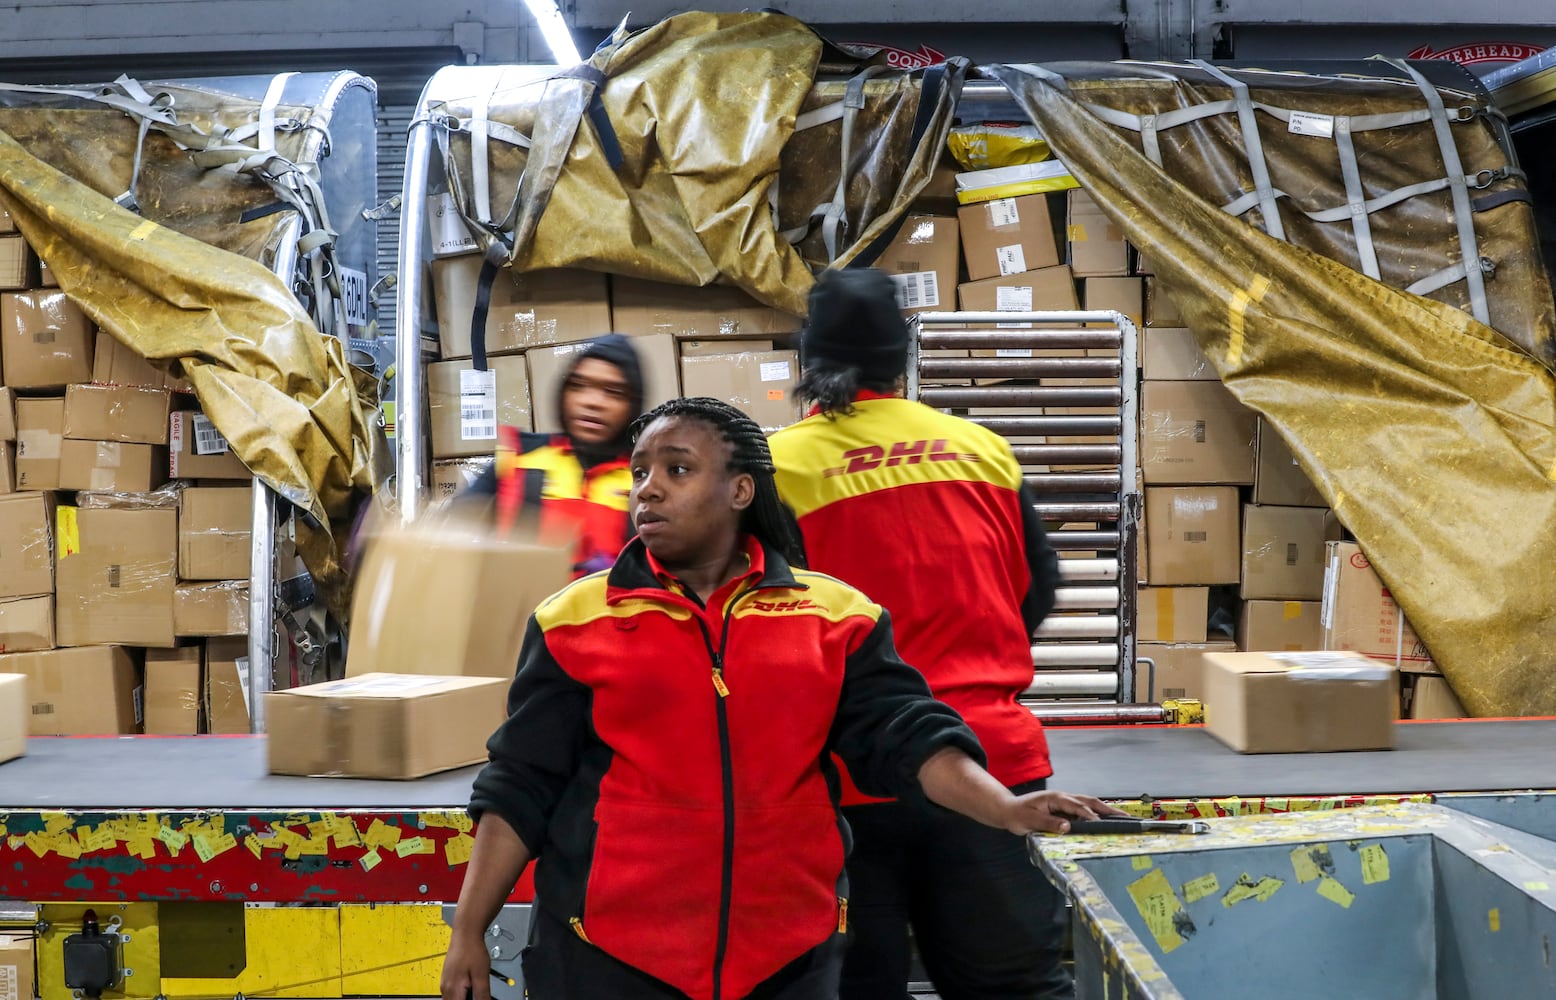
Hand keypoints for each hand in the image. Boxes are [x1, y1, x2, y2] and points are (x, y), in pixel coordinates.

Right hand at [441, 929, 492, 999]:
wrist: (466, 933)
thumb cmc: (473, 949)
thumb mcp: (482, 974)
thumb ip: (482, 994)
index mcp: (452, 988)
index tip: (479, 998)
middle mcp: (445, 987)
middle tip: (479, 994)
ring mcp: (444, 983)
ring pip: (452, 999)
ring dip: (463, 997)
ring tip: (475, 988)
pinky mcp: (447, 978)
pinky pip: (452, 993)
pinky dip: (461, 993)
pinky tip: (470, 986)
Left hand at [1001, 791, 1125, 834]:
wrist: (1009, 810)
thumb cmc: (1018, 815)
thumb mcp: (1031, 821)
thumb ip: (1049, 823)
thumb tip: (1067, 827)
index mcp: (1056, 798)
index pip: (1078, 807)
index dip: (1091, 816)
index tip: (1102, 825)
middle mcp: (1063, 797)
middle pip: (1089, 801)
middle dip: (1107, 809)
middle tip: (1125, 817)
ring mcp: (1064, 802)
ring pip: (1088, 803)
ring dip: (1104, 810)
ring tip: (1121, 818)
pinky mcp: (1064, 808)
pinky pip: (1083, 809)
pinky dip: (1096, 813)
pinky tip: (1104, 821)